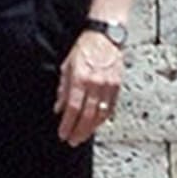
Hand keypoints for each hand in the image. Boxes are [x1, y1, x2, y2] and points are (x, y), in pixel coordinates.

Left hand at [54, 29, 122, 146]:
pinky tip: (96, 125)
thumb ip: (63, 88)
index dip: (67, 124)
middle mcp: (95, 84)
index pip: (73, 108)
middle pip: (87, 115)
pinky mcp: (117, 86)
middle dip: (78, 131)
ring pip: (100, 114)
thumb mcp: (67, 65)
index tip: (63, 134)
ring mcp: (108, 86)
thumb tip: (59, 108)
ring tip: (82, 136)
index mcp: (80, 78)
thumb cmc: (85, 48)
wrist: (106, 36)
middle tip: (72, 140)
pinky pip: (110, 108)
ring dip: (90, 129)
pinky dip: (103, 119)